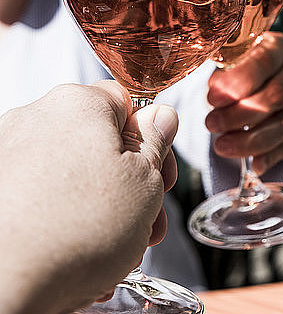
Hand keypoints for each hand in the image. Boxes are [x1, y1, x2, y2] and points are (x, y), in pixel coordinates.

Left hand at [0, 81, 177, 313]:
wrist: (8, 284)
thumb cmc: (75, 232)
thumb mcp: (144, 182)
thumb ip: (156, 142)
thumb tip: (161, 117)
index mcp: (77, 104)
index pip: (127, 104)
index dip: (152, 139)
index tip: (160, 171)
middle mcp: (37, 118)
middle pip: (100, 143)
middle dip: (129, 183)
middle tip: (145, 220)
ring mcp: (10, 152)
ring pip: (73, 172)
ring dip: (100, 205)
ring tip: (114, 248)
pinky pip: (43, 192)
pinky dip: (64, 216)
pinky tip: (79, 250)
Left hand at [206, 32, 282, 175]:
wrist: (269, 79)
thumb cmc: (246, 68)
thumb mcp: (233, 60)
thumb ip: (225, 73)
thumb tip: (216, 90)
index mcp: (279, 46)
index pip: (263, 61)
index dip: (237, 82)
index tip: (213, 98)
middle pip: (277, 95)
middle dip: (240, 114)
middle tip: (211, 124)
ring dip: (252, 140)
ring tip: (222, 146)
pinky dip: (273, 156)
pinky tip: (254, 164)